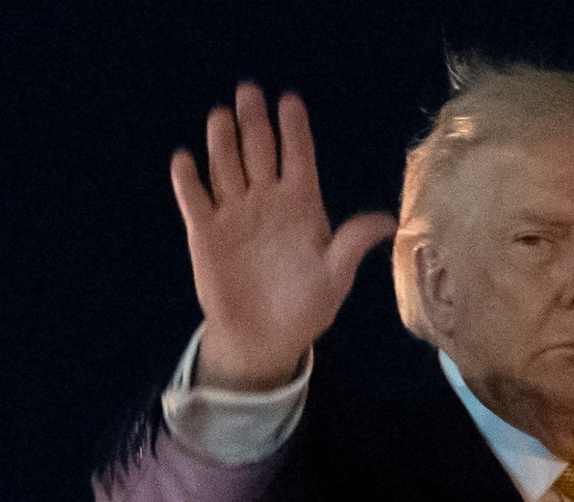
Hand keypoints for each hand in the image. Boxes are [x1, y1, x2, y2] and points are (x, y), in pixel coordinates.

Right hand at [170, 84, 396, 391]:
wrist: (266, 338)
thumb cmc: (306, 306)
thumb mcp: (335, 277)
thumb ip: (351, 244)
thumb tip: (388, 220)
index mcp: (302, 206)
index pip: (298, 158)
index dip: (294, 130)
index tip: (291, 101)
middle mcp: (267, 201)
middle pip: (259, 151)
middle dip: (254, 122)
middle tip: (249, 90)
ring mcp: (234, 213)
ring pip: (226, 167)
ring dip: (222, 142)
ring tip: (221, 116)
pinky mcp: (205, 232)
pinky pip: (194, 198)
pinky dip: (188, 180)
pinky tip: (185, 159)